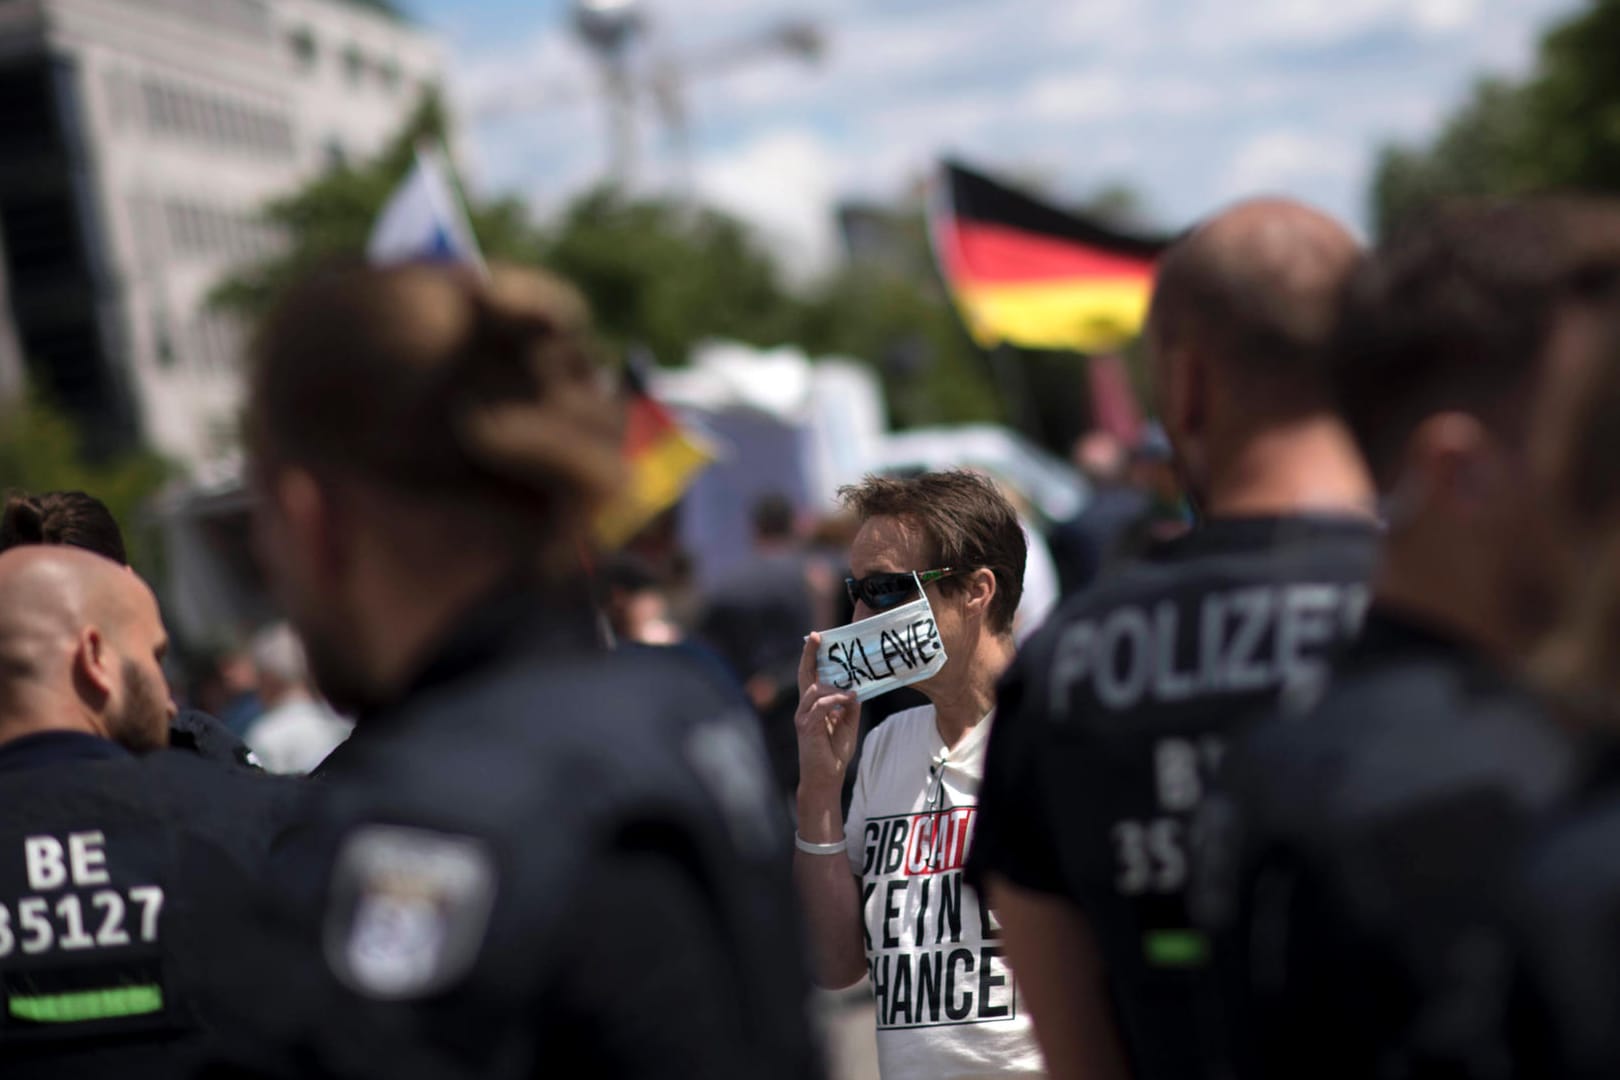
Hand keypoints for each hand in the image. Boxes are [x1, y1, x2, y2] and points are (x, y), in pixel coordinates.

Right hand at [794, 632, 860, 796]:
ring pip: (814, 690)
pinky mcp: (806, 727)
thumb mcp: (848, 724)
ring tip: (851, 690)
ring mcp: (803, 716)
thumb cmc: (834, 752)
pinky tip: (847, 699)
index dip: (812, 656)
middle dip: (809, 655)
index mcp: (813, 705)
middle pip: (804, 675)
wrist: (825, 778)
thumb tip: (855, 689)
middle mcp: (804, 707)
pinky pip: (819, 706)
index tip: (816, 637)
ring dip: (834, 687)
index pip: (810, 675)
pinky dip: (834, 700)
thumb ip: (850, 706)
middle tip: (816, 637)